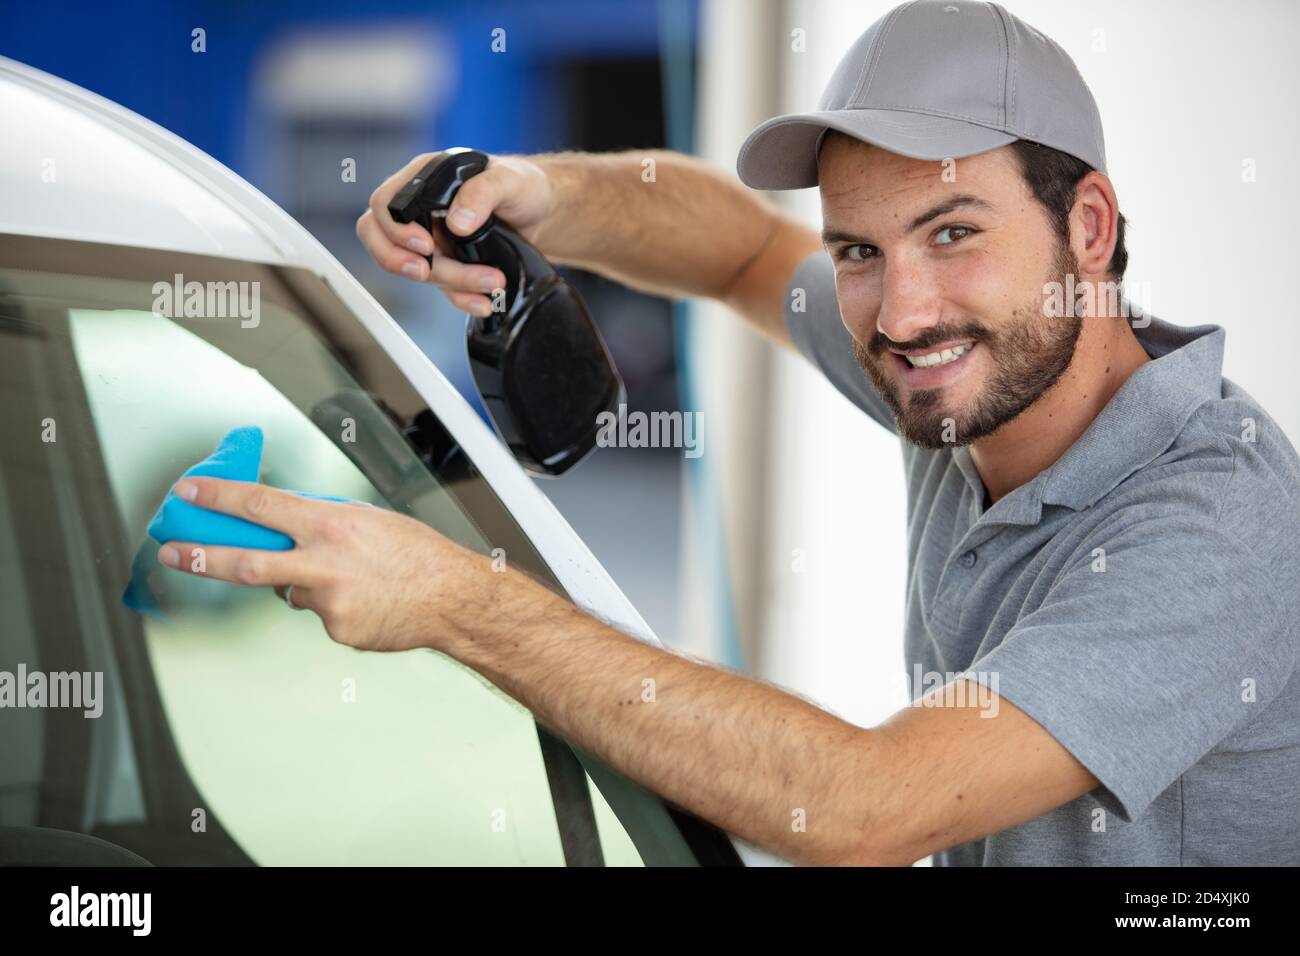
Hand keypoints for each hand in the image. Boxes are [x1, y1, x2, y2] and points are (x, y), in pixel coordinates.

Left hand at [155, 477, 492, 652]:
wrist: (452, 597)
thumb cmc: (417, 555)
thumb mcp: (367, 519)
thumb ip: (322, 523)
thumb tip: (285, 525)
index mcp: (330, 525)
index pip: (259, 506)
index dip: (218, 498)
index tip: (189, 493)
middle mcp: (322, 561)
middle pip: (245, 561)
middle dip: (200, 557)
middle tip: (170, 553)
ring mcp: (327, 600)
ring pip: (290, 591)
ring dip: (305, 583)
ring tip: (350, 579)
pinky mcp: (336, 629)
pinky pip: (319, 615)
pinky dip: (334, 606)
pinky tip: (366, 600)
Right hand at [355, 150, 554, 316]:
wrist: (544, 212)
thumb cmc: (523, 185)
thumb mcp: (509, 180)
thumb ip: (483, 192)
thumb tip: (457, 222)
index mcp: (425, 180)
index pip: (385, 204)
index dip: (395, 228)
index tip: (425, 244)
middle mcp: (422, 211)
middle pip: (383, 240)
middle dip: (399, 261)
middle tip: (426, 272)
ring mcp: (434, 240)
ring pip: (419, 270)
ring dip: (453, 282)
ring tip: (491, 282)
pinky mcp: (450, 264)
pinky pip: (444, 288)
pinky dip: (462, 299)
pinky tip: (483, 302)